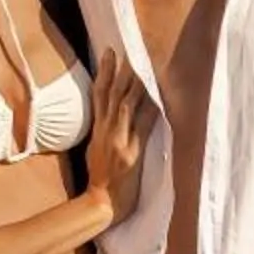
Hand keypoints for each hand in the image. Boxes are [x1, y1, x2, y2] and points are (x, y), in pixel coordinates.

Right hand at [84, 48, 155, 222]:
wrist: (101, 204)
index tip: (110, 52)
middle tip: (129, 49)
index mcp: (98, 130)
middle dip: (121, 70)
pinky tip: (158, 98)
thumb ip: (104, 131)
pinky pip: (143, 127)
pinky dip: (150, 111)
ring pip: (126, 106)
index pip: (99, 94)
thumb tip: (111, 112)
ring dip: (135, 85)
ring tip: (142, 65)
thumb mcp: (95, 150)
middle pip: (112, 94)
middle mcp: (107, 132)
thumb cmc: (101, 180)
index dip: (104, 72)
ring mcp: (119, 142)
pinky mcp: (132, 153)